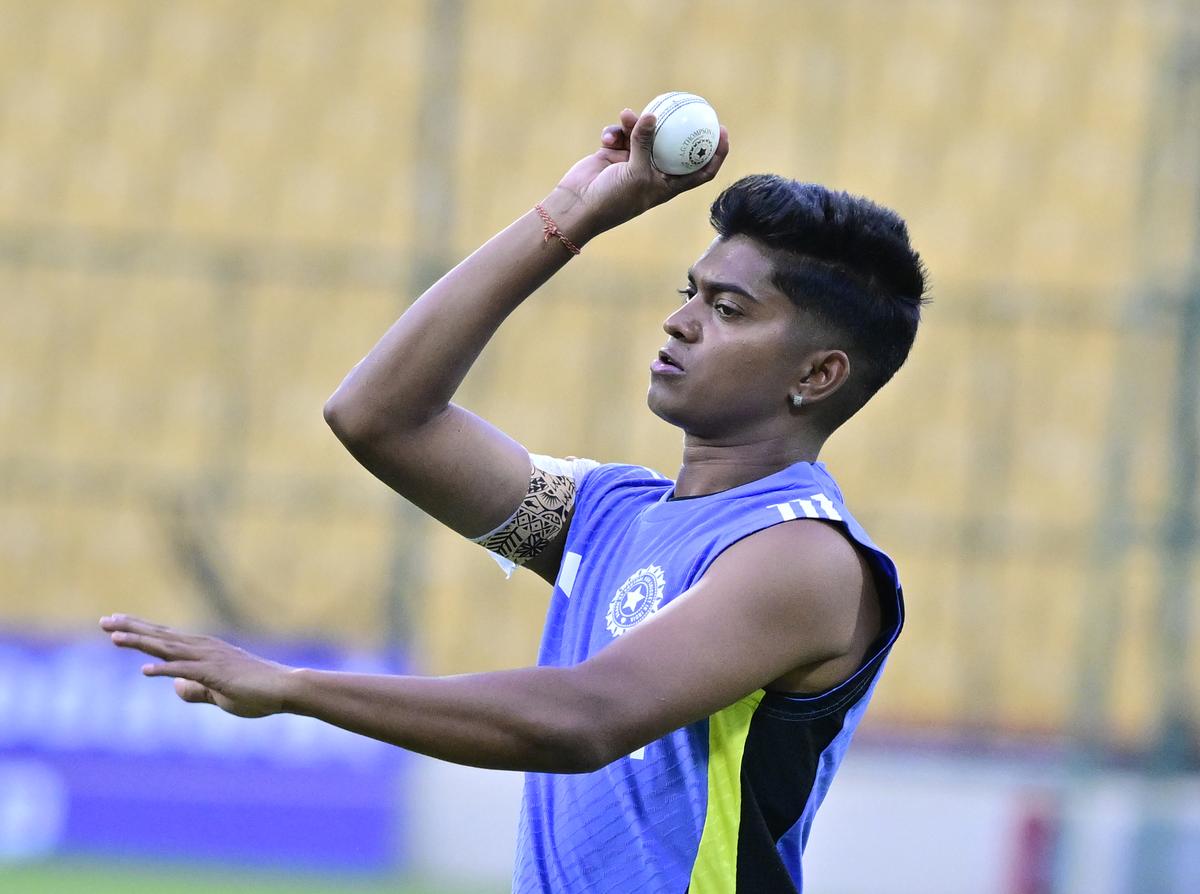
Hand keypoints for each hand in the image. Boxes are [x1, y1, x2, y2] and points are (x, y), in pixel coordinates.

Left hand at [100, 614, 293, 717]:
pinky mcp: (217, 674)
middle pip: (160, 637)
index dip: (139, 631)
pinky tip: (146, 671)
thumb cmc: (257, 691)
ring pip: (168, 649)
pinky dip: (166, 670)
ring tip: (114, 637)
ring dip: (140, 643)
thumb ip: (196, 689)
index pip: (164, 638)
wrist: (285, 689)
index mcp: (203, 651)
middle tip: (103, 621)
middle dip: (131, 629)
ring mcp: (209, 660)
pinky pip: (187, 671)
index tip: (115, 623)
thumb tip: (174, 686)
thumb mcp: (218, 693)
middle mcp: (203, 649)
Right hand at [545, 108, 729, 241]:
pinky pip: (621, 134)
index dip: (715, 153)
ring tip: (626, 116)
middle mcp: (654, 173)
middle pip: (674, 145)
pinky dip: (615, 132)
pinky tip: (607, 137)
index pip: (701, 170)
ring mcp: (634, 162)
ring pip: (644, 134)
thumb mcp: (635, 172)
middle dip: (678, 125)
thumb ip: (645, 143)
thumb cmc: (612, 200)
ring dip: (635, 124)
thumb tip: (652, 114)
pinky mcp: (614, 154)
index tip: (722, 131)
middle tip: (686, 103)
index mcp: (668, 185)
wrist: (578, 206)